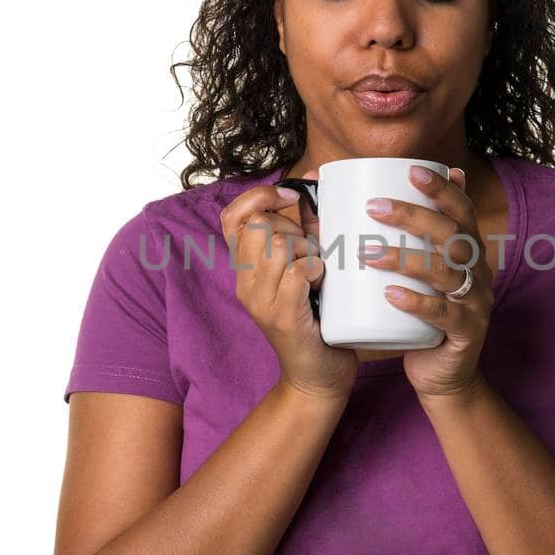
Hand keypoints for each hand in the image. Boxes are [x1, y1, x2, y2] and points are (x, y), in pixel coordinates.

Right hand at [221, 168, 357, 400]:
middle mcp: (245, 284)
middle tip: (312, 253)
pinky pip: (296, 272)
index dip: (259, 196)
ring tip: (319, 272)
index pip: (232, 216)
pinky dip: (316, 270)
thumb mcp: (305, 266)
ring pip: (277, 246)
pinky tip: (322, 285)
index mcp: (246, 269)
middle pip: (258, 226)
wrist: (318, 377)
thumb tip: (313, 178)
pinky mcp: (282, 317)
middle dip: (292, 229)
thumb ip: (304, 228)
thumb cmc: (318, 318)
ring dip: (307, 251)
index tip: (292, 199)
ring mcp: (260, 302)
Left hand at [357, 166, 490, 398]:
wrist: (442, 372)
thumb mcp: (414, 274)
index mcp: (468, 250)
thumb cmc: (421, 314)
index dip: (441, 188)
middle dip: (414, 216)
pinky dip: (417, 303)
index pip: (461, 210)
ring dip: (406, 258)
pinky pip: (443, 314)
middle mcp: (478, 271)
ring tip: (369, 252)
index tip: (411, 170)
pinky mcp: (466, 332)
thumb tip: (359, 198)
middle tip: (373, 206)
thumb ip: (398, 239)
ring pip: (446, 271)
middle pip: (452, 234)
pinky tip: (392, 295)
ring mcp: (475, 301)